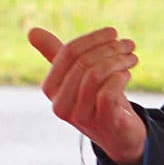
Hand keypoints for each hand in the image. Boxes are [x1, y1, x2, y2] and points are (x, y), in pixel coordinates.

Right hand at [30, 25, 146, 164]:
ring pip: (95, 76)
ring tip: (132, 57)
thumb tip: (31, 31)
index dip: (93, 38)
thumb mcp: (76, 75)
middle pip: (83, 63)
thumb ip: (57, 55)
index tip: (113, 32)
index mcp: (51, 88)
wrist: (119, 133)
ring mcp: (81, 117)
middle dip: (110, 48)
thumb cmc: (96, 98)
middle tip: (129, 45)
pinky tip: (128, 74)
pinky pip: (107, 94)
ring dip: (119, 61)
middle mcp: (61, 104)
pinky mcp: (103, 124)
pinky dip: (120, 78)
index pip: (68, 53)